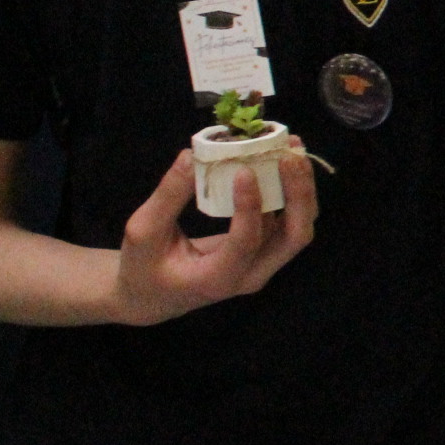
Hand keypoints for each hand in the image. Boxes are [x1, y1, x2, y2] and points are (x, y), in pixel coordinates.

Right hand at [112, 146, 317, 326]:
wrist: (153, 295)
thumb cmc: (143, 267)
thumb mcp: (144, 232)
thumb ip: (168, 196)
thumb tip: (192, 155)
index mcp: (218, 278)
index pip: (247, 242)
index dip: (250, 206)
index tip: (244, 170)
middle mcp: (251, 274)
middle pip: (294, 237)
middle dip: (298, 195)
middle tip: (288, 155)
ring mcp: (263, 263)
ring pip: (297, 228)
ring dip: (301, 189)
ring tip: (292, 148)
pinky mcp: (265, 249)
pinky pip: (288, 220)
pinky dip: (291, 190)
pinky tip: (281, 158)